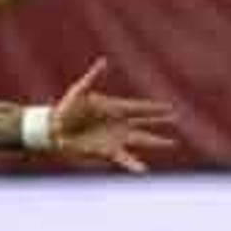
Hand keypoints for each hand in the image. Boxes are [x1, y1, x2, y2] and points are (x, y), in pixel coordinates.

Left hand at [47, 58, 176, 171]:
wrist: (53, 129)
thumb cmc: (65, 108)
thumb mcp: (80, 91)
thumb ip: (93, 76)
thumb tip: (104, 60)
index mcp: (114, 108)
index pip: (139, 108)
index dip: (154, 108)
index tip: (170, 107)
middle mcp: (117, 123)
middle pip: (144, 123)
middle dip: (160, 121)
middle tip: (176, 118)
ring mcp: (114, 138)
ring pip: (141, 140)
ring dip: (156, 142)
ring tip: (172, 143)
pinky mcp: (106, 151)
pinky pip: (124, 158)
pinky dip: (134, 164)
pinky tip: (144, 170)